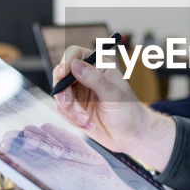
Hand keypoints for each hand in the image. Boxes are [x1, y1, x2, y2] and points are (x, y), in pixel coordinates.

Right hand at [52, 46, 175, 168]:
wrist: (130, 135)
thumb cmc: (128, 112)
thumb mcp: (114, 95)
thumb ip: (95, 79)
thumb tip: (75, 64)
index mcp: (98, 65)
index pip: (74, 54)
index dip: (66, 62)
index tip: (63, 74)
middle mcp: (85, 76)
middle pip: (60, 75)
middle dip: (64, 93)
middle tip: (70, 105)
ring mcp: (78, 92)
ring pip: (60, 95)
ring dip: (71, 110)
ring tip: (86, 120)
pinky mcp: (74, 107)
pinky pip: (62, 110)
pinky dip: (72, 119)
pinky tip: (88, 124)